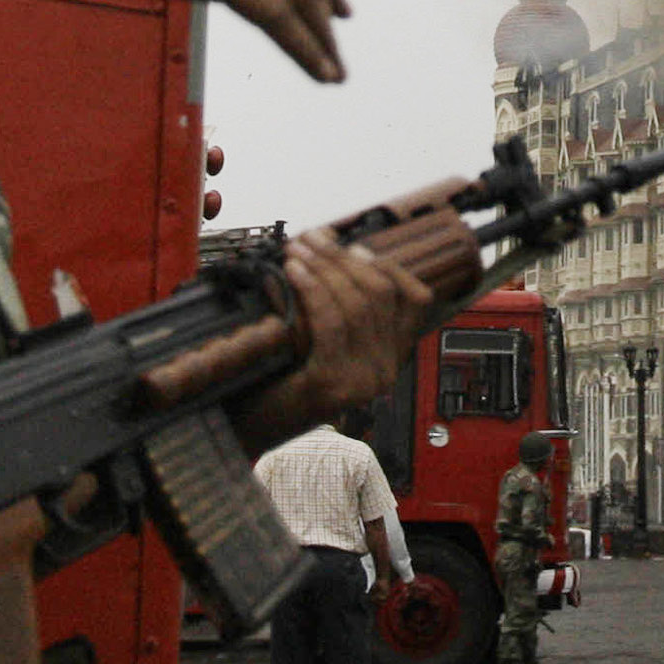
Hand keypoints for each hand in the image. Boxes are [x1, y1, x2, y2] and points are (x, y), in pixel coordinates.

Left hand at [232, 227, 431, 449]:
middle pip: (380, 295)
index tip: (354, 244)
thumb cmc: (280, 377)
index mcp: (390, 356)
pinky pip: (331, 324)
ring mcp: (363, 380)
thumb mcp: (322, 336)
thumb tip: (338, 249)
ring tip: (298, 249)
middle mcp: (385, 370)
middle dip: (344, 258)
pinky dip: (313, 290)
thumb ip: (339, 305)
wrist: (249, 425)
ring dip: (325, 268)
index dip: (388, 264)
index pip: (414, 300)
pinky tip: (294, 271)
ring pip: (356, 306)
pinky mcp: (334, 383)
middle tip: (313, 237)